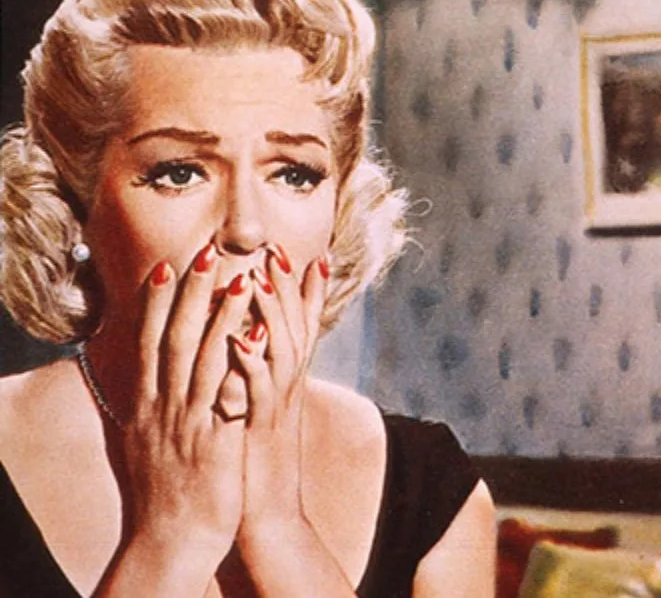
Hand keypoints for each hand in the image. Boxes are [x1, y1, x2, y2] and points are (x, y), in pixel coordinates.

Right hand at [116, 244, 249, 570]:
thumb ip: (153, 407)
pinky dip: (238, 363)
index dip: (159, 303)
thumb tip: (151, 379)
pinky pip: (225, 394)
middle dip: (191, 293)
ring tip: (242, 278)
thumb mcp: (150, 441)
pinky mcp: (212, 441)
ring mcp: (186, 422)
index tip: (169, 266)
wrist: (170, 538)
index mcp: (147, 405)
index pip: (150, 341)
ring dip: (222, 315)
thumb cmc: (166, 491)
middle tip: (205, 250)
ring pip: (202, 358)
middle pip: (176, 338)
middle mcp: (162, 407)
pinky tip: (255, 337)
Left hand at [230, 248, 328, 533]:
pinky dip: (251, 366)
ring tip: (258, 279)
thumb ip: (263, 382)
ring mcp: (277, 410)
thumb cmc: (259, 467)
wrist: (271, 519)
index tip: (310, 255)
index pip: (303, 328)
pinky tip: (242, 342)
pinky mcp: (261, 433)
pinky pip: (259, 393)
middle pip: (295, 329)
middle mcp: (288, 392)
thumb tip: (253, 348)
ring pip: (281, 352)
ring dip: (271, 315)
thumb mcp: (263, 416)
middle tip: (279, 249)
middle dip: (287, 288)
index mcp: (286, 386)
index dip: (307, 293)